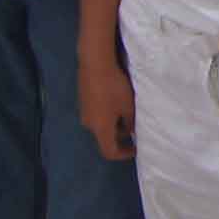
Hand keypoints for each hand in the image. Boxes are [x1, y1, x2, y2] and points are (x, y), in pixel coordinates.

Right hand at [79, 42, 134, 159]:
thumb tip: (131, 131)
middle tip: (133, 129)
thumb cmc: (114, 87)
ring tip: (126, 113)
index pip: (109, 152)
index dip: (123, 154)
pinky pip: (96, 115)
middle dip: (120, 137)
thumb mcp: (128, 106)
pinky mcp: (82, 101)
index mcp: (100, 129)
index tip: (135, 149)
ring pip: (100, 126)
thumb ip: (130, 122)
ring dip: (113, 125)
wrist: (95, 64)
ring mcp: (84, 112)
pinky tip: (115, 102)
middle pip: (104, 139)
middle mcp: (89, 125)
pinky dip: (106, 115)